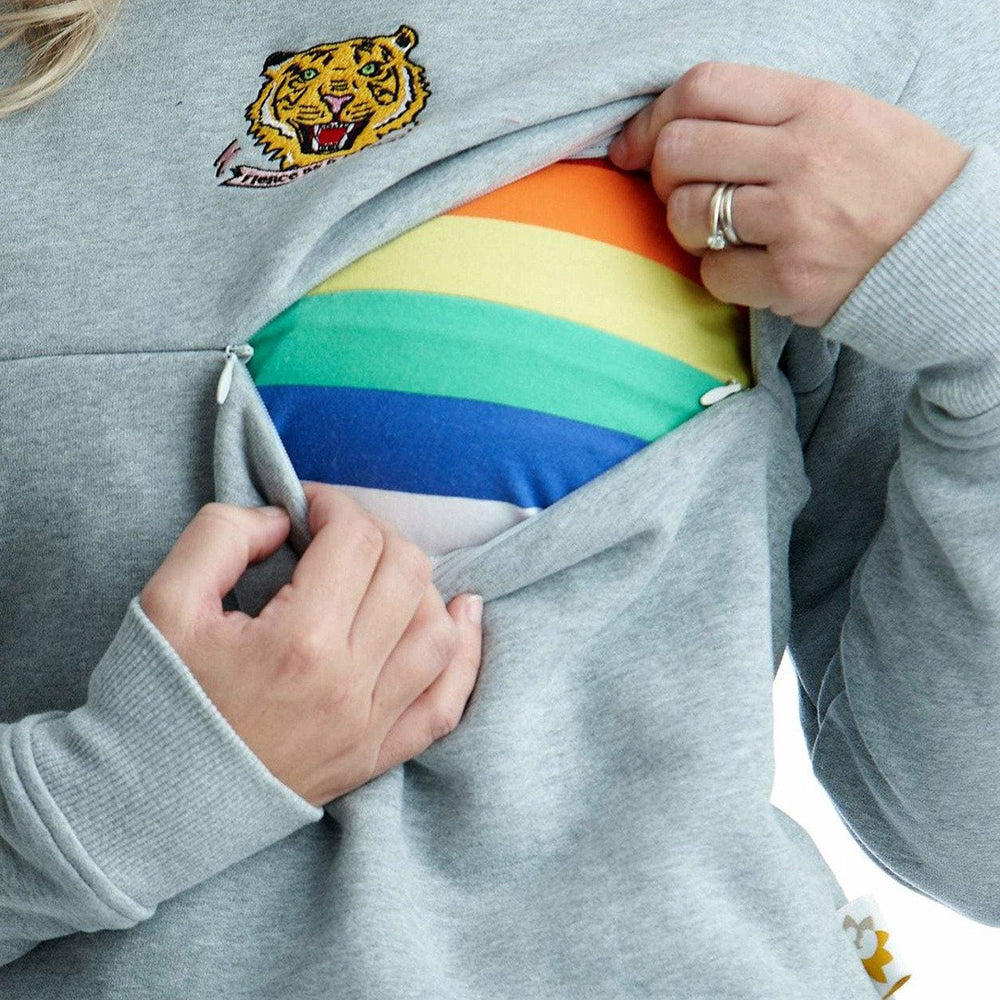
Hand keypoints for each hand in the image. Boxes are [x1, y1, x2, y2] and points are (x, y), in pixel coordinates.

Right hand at [139, 483, 483, 807]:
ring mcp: (369, 726)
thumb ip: (222, 536)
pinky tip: (463, 615)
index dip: (335, 507)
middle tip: (337, 537)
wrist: (150, 806)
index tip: (308, 509)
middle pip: (407, 574)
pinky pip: (447, 703)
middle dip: (376, 535)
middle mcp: (349, 684)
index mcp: (299, 642)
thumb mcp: (164, 602)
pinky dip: (463, 655)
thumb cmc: (156, 700)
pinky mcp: (375, 755)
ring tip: (380, 572)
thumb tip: (283, 521)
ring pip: (438, 631)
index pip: (357, 542)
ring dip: (419, 585)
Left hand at [607, 61, 970, 327]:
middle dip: (661, 175)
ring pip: (687, 214)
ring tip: (719, 230)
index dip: (652, 117)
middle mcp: (802, 157)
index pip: (702, 87)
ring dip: (686, 227)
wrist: (953, 251)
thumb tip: (673, 126)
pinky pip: (714, 274)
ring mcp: (796, 222)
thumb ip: (767, 114)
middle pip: (679, 150)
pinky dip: (719, 274)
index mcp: (813, 104)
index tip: (634, 146)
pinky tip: (749, 267)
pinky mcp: (792, 281)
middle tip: (682, 192)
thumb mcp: (845, 117)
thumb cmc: (890, 181)